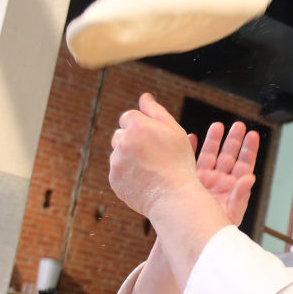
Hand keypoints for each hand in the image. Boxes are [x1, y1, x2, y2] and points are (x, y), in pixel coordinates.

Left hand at [109, 93, 202, 216]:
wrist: (173, 197)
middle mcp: (122, 141)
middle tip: (153, 155)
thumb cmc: (178, 162)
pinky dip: (128, 174)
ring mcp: (116, 162)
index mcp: (136, 125)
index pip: (129, 117)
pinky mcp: (114, 179)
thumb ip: (156, 111)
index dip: (143, 128)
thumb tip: (144, 97)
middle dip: (133, 141)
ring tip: (150, 169)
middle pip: (121, 134)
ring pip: (119, 153)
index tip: (154, 140)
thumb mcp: (174, 131)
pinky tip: (144, 179)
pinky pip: (118, 172)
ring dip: (130, 157)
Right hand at [192, 121, 257, 224]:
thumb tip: (250, 178)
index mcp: (233, 188)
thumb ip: (240, 196)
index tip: (252, 135)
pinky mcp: (189, 181)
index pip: (244, 165)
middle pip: (228, 156)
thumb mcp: (231, 215)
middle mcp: (219, 181)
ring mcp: (204, 180)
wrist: (192, 237)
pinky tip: (192, 137)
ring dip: (213, 140)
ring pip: (210, 155)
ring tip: (217, 126)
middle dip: (233, 140)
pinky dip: (191, 150)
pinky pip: (190, 162)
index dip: (249, 150)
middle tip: (238, 125)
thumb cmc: (215, 231)